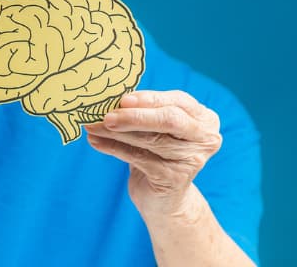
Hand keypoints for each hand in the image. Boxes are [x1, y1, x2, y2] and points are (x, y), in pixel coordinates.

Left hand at [84, 90, 221, 216]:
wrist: (163, 198)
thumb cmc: (157, 153)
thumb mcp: (155, 128)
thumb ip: (143, 112)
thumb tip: (108, 98)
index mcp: (204, 118)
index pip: (177, 101)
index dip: (149, 99)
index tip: (122, 99)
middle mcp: (204, 138)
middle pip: (169, 120)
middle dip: (135, 116)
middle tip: (106, 116)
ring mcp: (192, 159)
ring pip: (150, 139)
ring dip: (116, 132)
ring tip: (92, 126)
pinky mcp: (174, 178)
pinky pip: (138, 158)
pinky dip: (113, 148)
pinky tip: (96, 142)